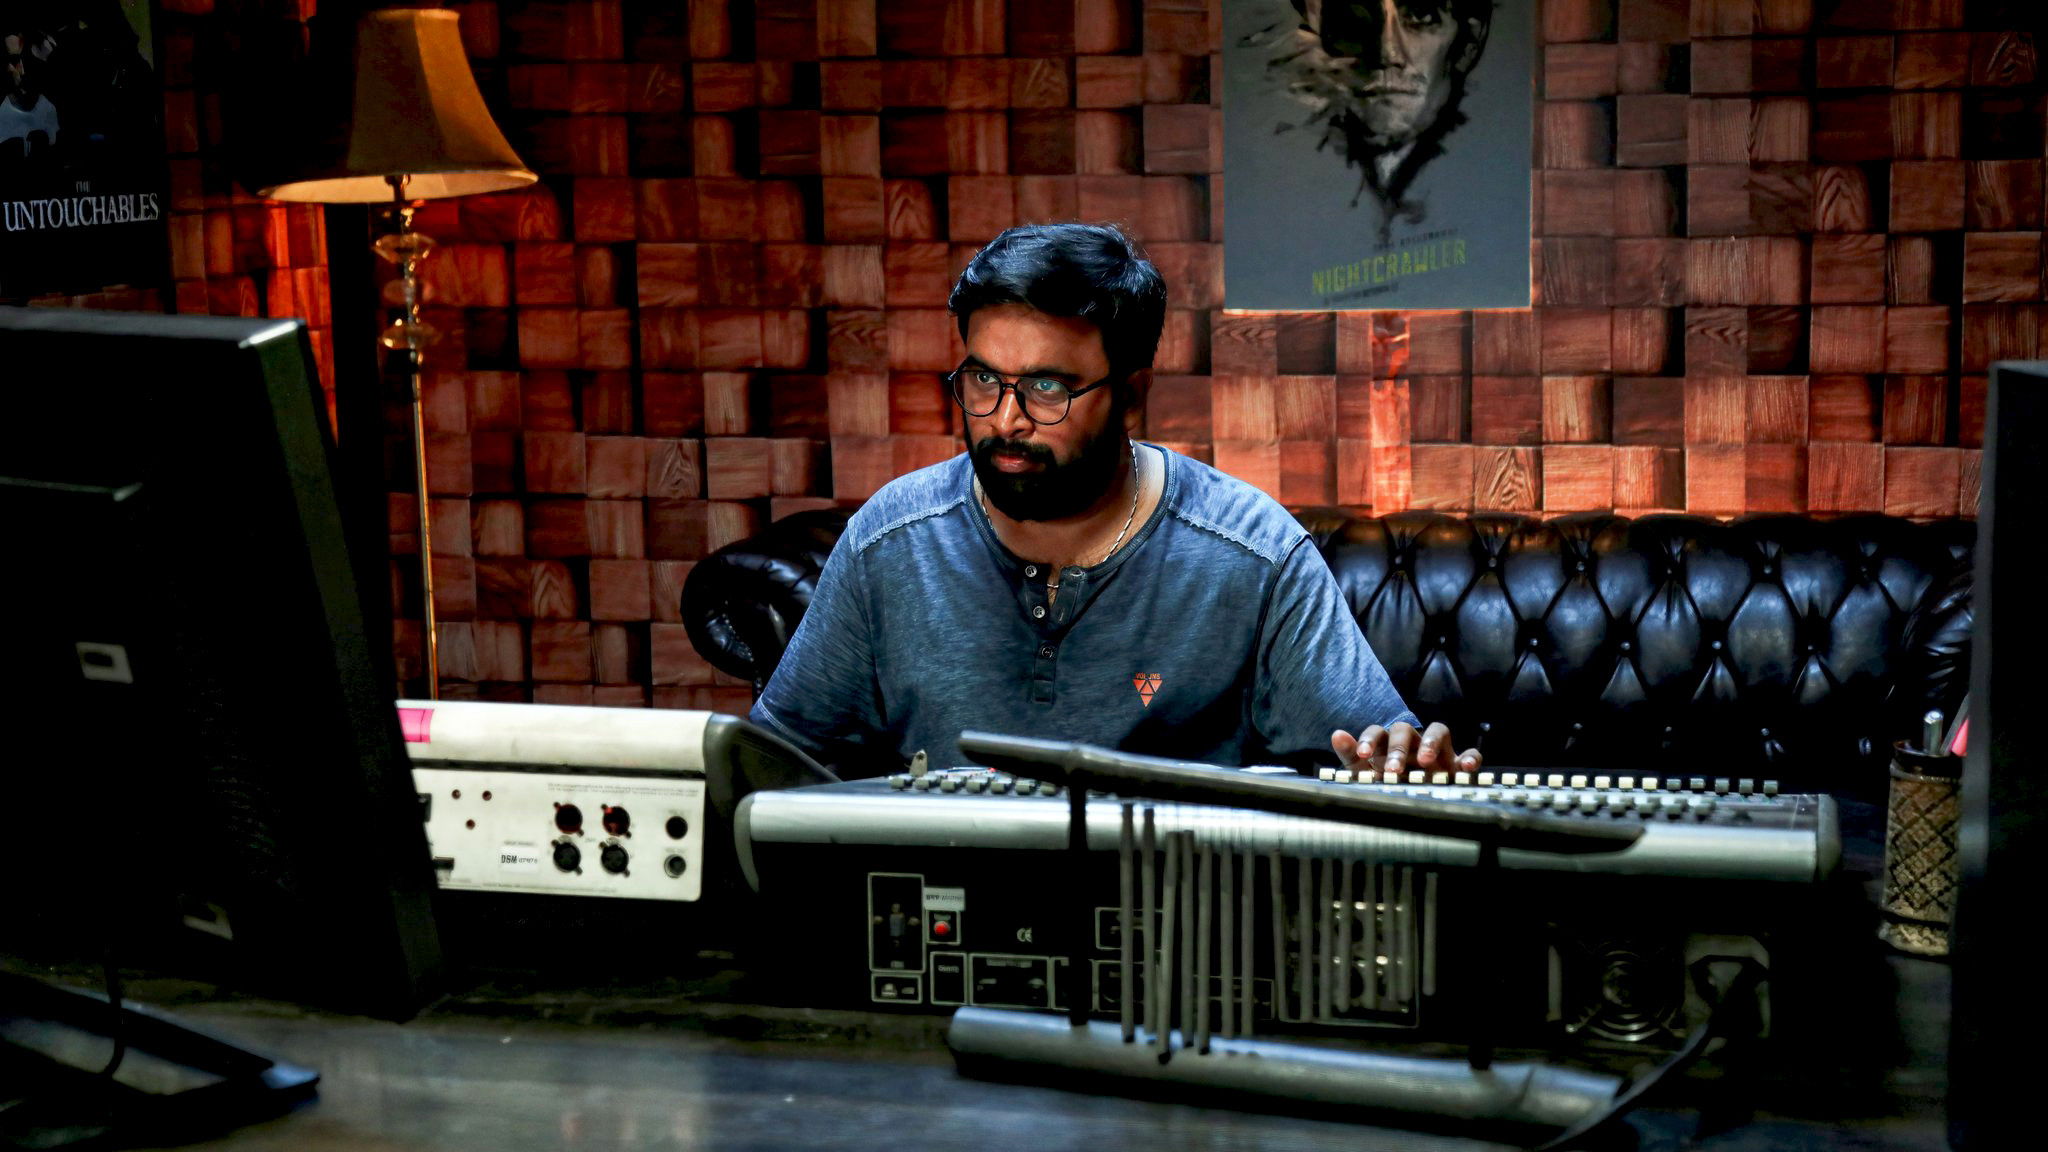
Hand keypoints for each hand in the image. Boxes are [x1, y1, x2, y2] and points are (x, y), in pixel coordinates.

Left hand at [1330, 721, 1481, 777]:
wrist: (1411, 799)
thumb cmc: (1385, 781)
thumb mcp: (1363, 772)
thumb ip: (1351, 753)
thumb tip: (1337, 734)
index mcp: (1386, 743)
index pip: (1377, 732)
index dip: (1369, 740)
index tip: (1363, 755)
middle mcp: (1411, 742)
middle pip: (1405, 730)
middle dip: (1398, 748)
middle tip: (1393, 769)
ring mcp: (1436, 750)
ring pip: (1438, 731)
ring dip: (1431, 742)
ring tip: (1425, 760)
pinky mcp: (1456, 763)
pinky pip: (1468, 753)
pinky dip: (1471, 757)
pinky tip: (1467, 767)